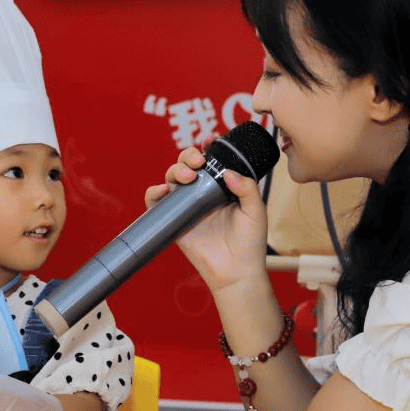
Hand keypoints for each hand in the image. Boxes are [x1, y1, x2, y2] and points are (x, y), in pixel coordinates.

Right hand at [143, 137, 268, 291]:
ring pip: (171, 177)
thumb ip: (247, 187)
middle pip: (187, 164)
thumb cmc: (249, 243)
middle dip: (189, 155)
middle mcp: (202, 193)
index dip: (207, 146)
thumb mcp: (255, 210)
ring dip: (175, 170)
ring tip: (188, 177)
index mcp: (221, 187)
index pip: (210, 160)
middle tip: (199, 162)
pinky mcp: (173, 221)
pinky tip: (163, 190)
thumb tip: (228, 172)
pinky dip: (153, 193)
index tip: (211, 139)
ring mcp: (186, 206)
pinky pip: (155, 203)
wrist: (236, 271)